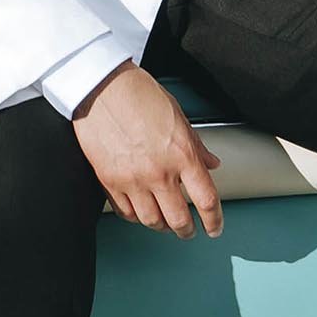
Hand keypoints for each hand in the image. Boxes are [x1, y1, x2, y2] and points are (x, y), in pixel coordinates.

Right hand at [72, 62, 222, 238]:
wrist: (101, 86)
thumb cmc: (138, 93)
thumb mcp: (178, 115)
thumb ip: (196, 145)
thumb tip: (210, 163)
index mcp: (182, 153)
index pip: (206, 200)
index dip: (214, 220)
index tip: (215, 226)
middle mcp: (159, 171)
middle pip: (179, 220)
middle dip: (187, 230)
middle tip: (189, 230)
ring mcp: (132, 179)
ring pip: (151, 221)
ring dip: (162, 226)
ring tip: (165, 223)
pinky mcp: (109, 181)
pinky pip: (126, 212)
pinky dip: (136, 217)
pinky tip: (141, 211)